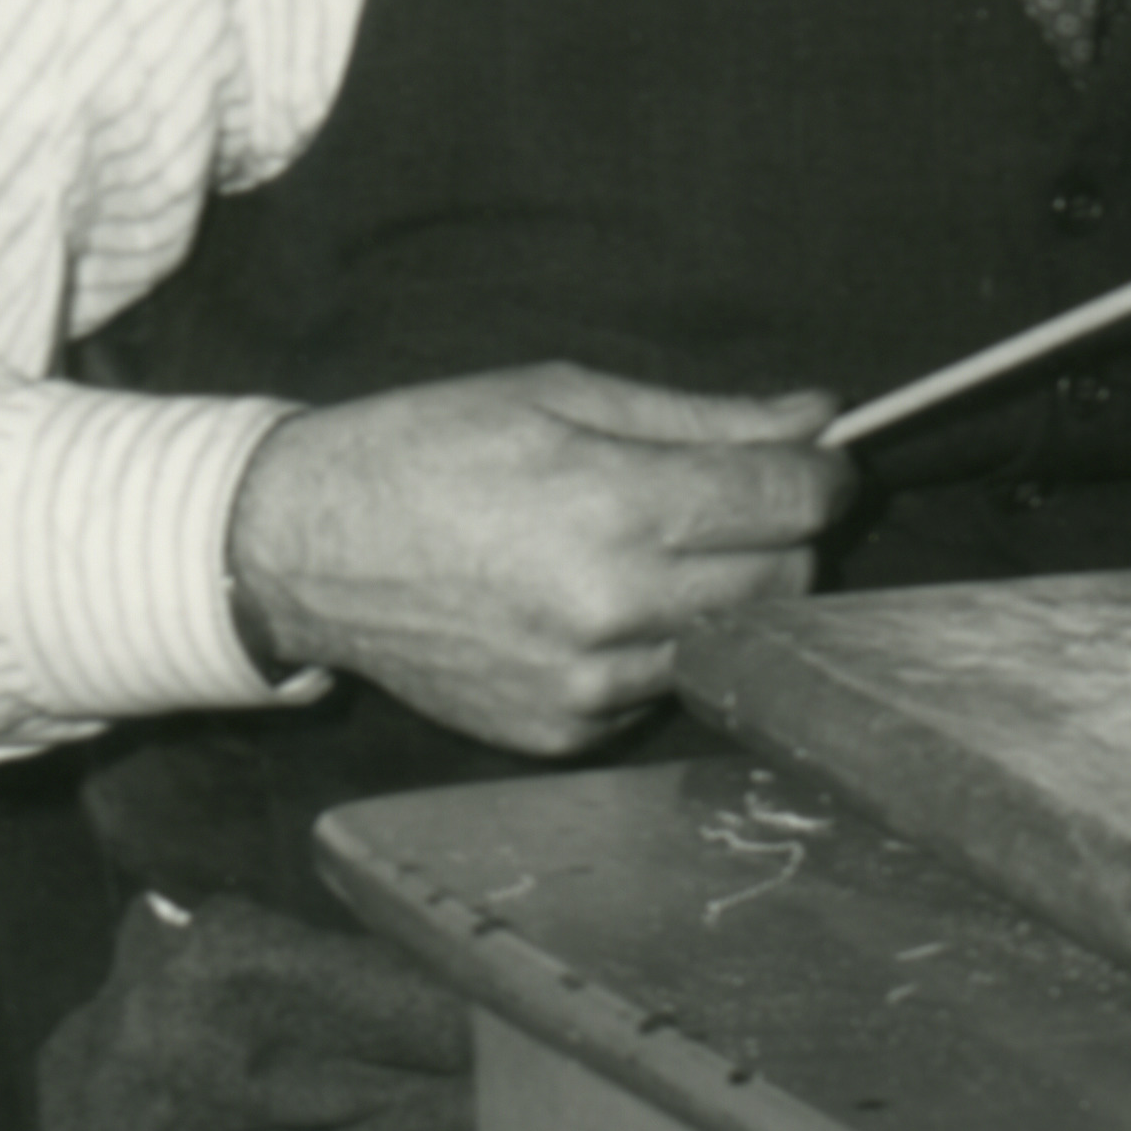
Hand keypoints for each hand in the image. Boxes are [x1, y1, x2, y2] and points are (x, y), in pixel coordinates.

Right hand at [220, 362, 850, 752]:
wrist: (303, 550)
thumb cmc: (427, 449)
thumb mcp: (560, 396)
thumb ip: (702, 416)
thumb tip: (816, 415)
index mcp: (612, 507)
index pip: (790, 504)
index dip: (826, 475)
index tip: (824, 460)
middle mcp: (611, 608)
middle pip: (786, 582)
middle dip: (788, 535)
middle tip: (749, 501)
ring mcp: (589, 686)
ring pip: (735, 645)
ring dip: (730, 598)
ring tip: (664, 551)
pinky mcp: (564, 734)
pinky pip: (663, 692)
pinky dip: (662, 647)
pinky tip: (605, 607)